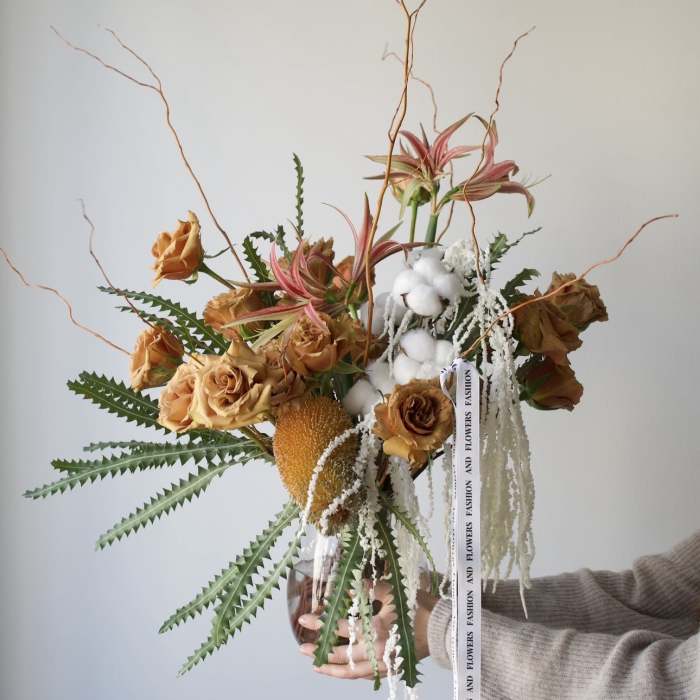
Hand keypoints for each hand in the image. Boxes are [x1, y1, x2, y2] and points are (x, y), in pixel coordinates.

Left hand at [298, 581, 436, 680]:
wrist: (440, 628)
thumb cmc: (415, 606)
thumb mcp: (389, 591)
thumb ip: (366, 589)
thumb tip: (345, 587)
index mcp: (374, 628)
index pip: (340, 626)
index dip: (321, 622)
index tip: (304, 619)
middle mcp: (376, 649)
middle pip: (341, 655)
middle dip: (320, 651)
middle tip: (303, 647)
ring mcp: (382, 663)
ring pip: (351, 672)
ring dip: (332, 669)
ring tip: (316, 664)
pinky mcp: (390, 668)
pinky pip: (366, 676)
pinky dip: (351, 674)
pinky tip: (341, 671)